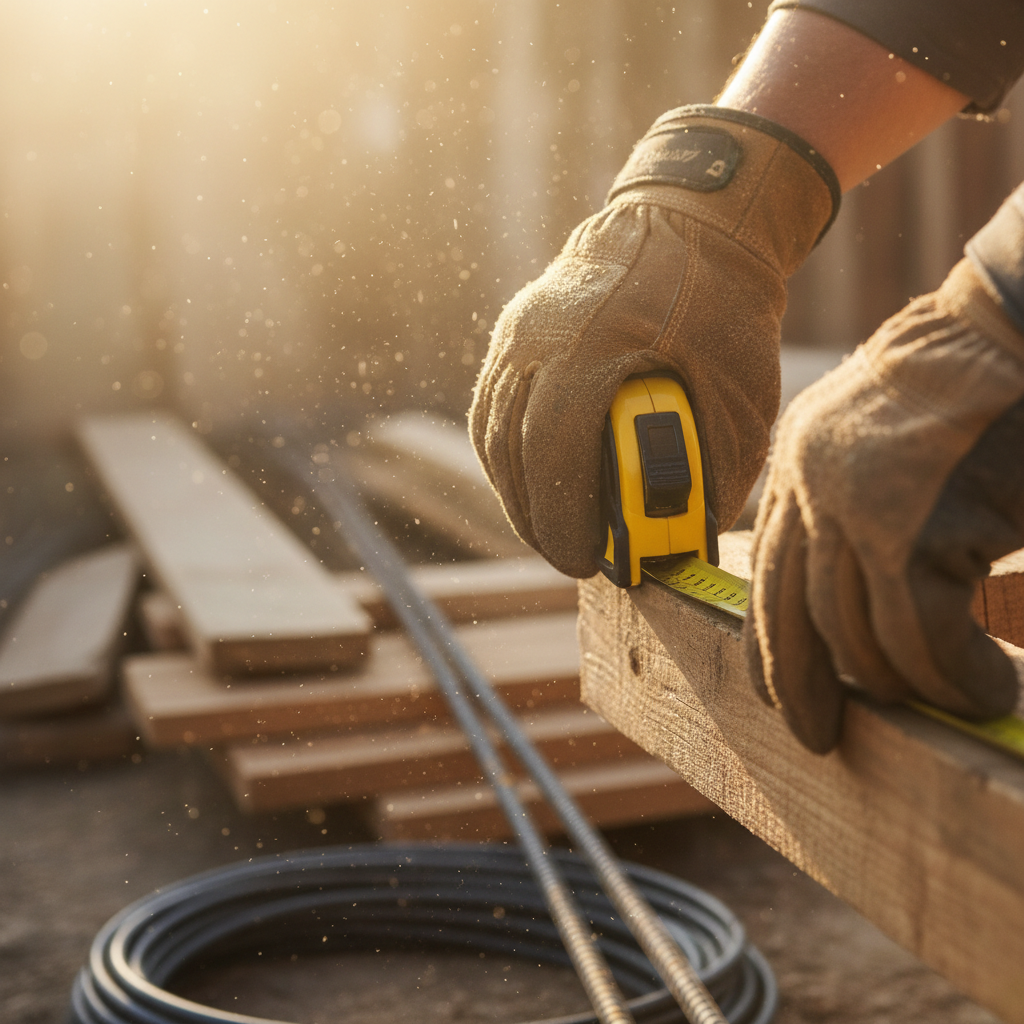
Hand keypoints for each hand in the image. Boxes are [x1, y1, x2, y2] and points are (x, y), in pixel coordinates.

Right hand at [469, 105, 837, 577]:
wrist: (695, 217)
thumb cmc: (726, 306)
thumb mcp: (742, 395)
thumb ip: (715, 471)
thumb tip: (682, 541)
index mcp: (594, 347)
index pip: (552, 453)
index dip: (562, 519)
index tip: (585, 561)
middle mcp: (541, 336)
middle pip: (513, 450)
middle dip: (538, 517)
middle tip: (570, 556)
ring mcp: (521, 328)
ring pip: (494, 430)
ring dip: (517, 490)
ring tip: (551, 528)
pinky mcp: (517, 328)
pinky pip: (494, 405)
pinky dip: (508, 453)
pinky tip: (533, 480)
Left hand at [746, 258, 1023, 752]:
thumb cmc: (988, 387)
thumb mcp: (901, 448)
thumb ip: (864, 511)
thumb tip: (865, 607)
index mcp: (800, 462)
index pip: (766, 574)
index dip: (771, 644)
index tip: (779, 696)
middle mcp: (811, 483)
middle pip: (795, 616)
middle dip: (805, 687)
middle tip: (823, 738)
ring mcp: (855, 505)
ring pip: (862, 639)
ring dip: (914, 687)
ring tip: (960, 698)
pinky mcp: (909, 529)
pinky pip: (920, 639)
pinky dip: (956, 678)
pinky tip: (988, 689)